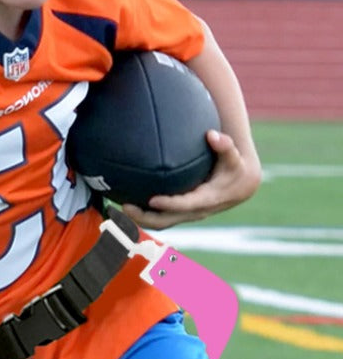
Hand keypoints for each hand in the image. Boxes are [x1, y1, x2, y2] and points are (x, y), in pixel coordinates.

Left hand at [122, 129, 262, 230]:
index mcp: (207, 200)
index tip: (152, 200)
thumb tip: (211, 134)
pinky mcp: (179, 215)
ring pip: (159, 224)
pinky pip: (158, 220)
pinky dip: (142, 216)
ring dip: (138, 220)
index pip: (185, 205)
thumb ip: (225, 146)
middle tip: (124, 206)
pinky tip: (126, 205)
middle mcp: (194, 212)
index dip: (169, 204)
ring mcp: (186, 216)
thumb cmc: (234, 168)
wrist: (240, 187)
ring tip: (118, 208)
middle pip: (166, 220)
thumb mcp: (234, 157)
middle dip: (144, 217)